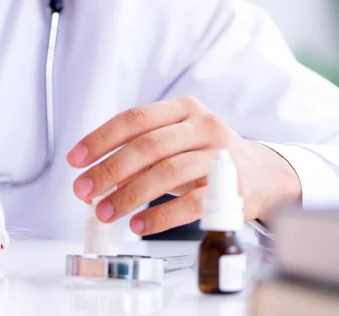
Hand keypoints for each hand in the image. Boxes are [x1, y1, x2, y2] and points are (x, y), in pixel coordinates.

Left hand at [67, 97, 301, 235]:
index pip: (136, 119)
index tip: (75, 160)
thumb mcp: (178, 142)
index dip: (101, 139)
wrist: (263, 175)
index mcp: (184, 109)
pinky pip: (190, 203)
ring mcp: (220, 155)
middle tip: (83, 191)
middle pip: (148, 146)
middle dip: (109, 170)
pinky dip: (160, 216)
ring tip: (105, 213)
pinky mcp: (232, 187)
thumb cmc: (208, 157)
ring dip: (129, 195)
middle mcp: (204, 126)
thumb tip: (95, 177)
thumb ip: (142, 152)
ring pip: (167, 173)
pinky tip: (138, 225)